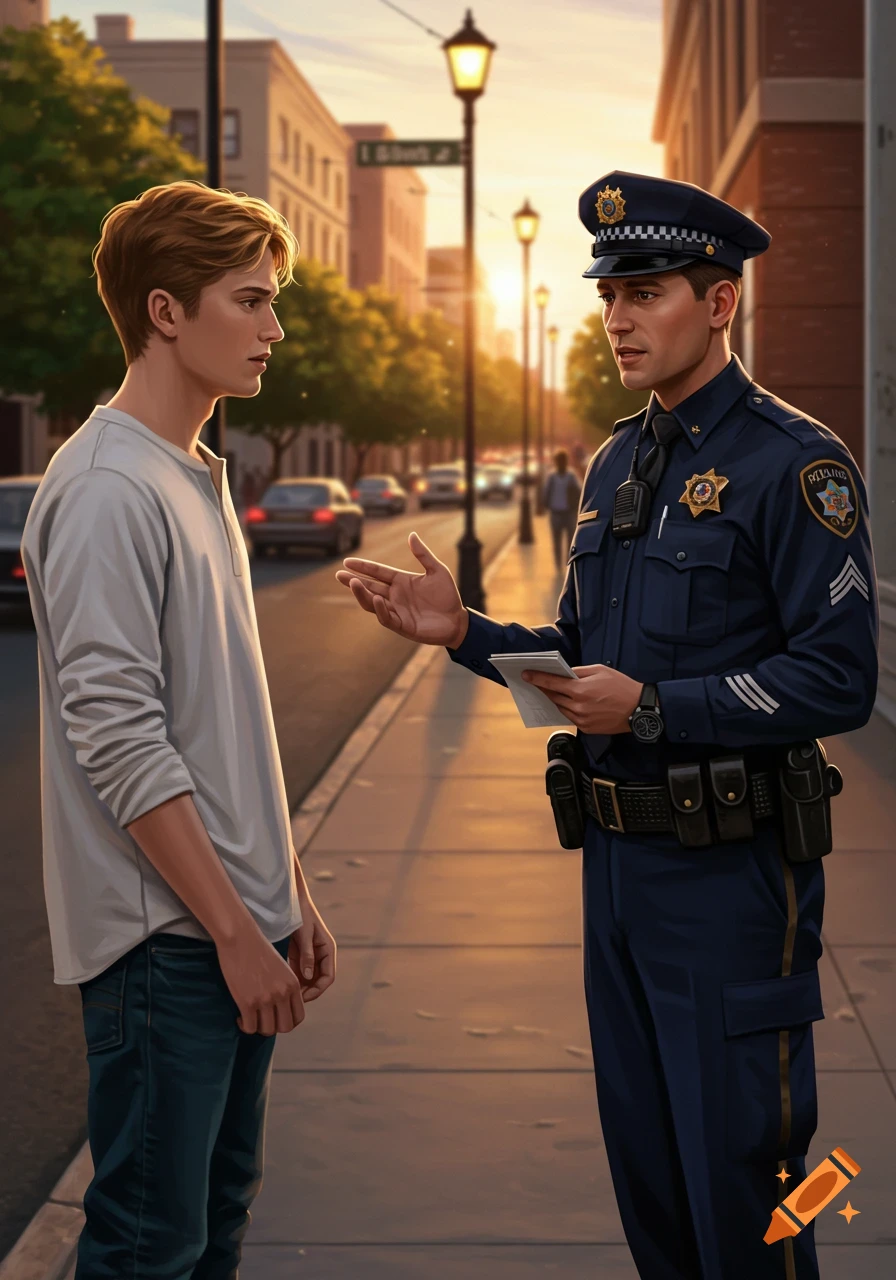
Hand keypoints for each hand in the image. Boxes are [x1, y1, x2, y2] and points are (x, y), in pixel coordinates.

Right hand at [216, 928, 305, 1035]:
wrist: (240, 938)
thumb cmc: (258, 950)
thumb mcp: (281, 968)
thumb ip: (285, 986)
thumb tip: (281, 1007)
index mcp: (293, 985)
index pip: (299, 1017)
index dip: (287, 1021)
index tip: (276, 1017)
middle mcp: (282, 994)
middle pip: (285, 1027)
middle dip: (274, 1027)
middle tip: (262, 1021)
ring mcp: (265, 999)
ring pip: (267, 1030)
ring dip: (258, 1028)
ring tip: (250, 1018)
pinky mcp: (247, 1002)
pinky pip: (249, 1027)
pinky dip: (245, 1026)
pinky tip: (240, 1017)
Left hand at [288, 893, 336, 1003]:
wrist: (292, 900)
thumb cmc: (301, 914)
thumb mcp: (304, 934)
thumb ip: (307, 955)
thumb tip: (308, 977)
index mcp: (328, 950)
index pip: (328, 976)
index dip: (318, 990)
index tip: (304, 997)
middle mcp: (322, 955)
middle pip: (319, 981)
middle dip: (309, 991)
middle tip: (293, 999)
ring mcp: (311, 956)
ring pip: (309, 979)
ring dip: (300, 988)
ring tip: (287, 995)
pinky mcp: (300, 955)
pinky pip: (299, 973)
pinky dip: (293, 980)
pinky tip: (283, 985)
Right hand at [335, 531, 467, 646]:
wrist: (458, 621)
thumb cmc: (448, 596)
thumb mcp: (438, 571)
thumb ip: (423, 554)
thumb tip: (412, 535)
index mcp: (401, 581)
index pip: (377, 572)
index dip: (363, 567)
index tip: (347, 561)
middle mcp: (395, 596)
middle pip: (370, 587)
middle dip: (354, 581)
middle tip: (339, 574)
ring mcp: (397, 610)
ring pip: (373, 602)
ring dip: (362, 594)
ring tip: (353, 583)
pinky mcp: (402, 625)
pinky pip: (386, 617)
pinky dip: (381, 609)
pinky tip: (378, 599)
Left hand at [523, 664, 642, 734]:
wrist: (638, 709)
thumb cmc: (621, 686)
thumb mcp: (600, 671)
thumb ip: (579, 672)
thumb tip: (563, 673)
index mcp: (580, 690)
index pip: (552, 683)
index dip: (537, 678)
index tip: (526, 675)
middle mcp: (578, 707)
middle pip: (553, 696)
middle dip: (543, 688)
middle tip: (535, 682)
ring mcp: (581, 719)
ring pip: (561, 708)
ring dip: (555, 699)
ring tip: (552, 691)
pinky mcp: (586, 728)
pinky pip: (570, 717)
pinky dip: (567, 709)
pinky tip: (568, 702)